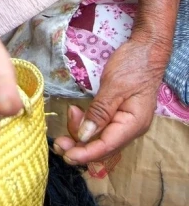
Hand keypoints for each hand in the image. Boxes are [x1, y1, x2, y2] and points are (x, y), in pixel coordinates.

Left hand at [53, 34, 168, 164]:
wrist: (146, 49)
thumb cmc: (133, 65)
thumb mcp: (114, 85)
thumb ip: (100, 111)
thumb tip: (84, 136)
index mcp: (134, 124)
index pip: (107, 146)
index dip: (85, 153)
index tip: (66, 155)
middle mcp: (130, 128)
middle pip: (102, 146)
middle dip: (79, 147)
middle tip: (58, 142)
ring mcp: (124, 122)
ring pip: (100, 138)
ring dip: (80, 133)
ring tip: (71, 112)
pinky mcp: (117, 114)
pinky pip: (100, 127)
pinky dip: (86, 124)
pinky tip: (76, 113)